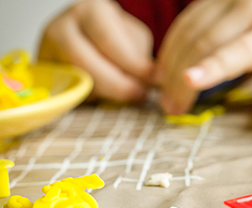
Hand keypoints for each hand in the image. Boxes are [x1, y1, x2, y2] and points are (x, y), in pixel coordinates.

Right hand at [38, 0, 153, 101]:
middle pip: (85, 62)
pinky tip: (106, 97)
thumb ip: (140, 58)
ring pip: (75, 80)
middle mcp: (62, 27)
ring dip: (106, 93)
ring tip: (128, 95)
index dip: (133, 64)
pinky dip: (91, 99)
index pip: (109, 40)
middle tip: (139, 94)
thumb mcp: (134, 39)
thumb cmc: (115, 37)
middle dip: (117, 84)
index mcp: (89, 11)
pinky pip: (68, 94)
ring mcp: (47, 51)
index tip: (154, 78)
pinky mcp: (45, 75)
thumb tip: (150, 83)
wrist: (85, 36)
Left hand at [155, 0, 251, 114]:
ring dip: (181, 79)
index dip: (168, 51)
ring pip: (203, 45)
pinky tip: (191, 82)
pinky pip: (233, 54)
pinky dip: (209, 69)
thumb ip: (239, 36)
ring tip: (173, 106)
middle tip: (162, 99)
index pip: (188, 23)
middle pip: (189, 35)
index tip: (161, 77)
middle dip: (168, 69)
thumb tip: (214, 65)